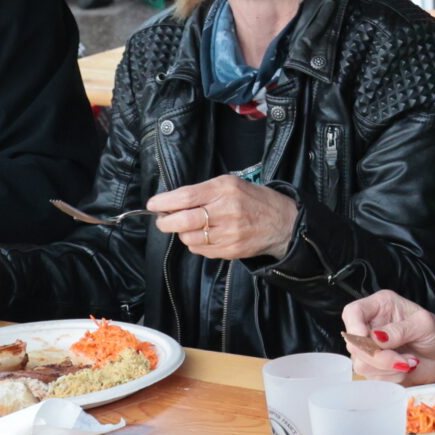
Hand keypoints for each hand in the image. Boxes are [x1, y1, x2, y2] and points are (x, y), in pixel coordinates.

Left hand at [149, 175, 297, 259]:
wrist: (282, 222)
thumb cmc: (253, 200)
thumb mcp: (230, 184)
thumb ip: (202, 191)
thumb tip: (171, 203)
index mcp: (224, 189)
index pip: (185, 196)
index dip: (164, 202)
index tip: (153, 204)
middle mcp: (226, 211)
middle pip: (183, 220)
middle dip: (166, 222)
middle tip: (162, 220)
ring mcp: (229, 233)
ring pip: (189, 238)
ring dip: (183, 233)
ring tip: (191, 227)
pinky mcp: (231, 250)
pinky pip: (201, 250)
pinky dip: (196, 243)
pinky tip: (206, 235)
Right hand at [340, 289, 434, 383]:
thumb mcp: (425, 325)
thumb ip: (401, 330)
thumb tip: (376, 337)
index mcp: (379, 306)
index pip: (353, 312)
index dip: (355, 327)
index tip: (369, 340)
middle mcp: (370, 326)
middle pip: (354, 344)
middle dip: (379, 357)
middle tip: (403, 361)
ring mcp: (370, 349)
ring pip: (361, 364)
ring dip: (387, 368)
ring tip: (409, 362)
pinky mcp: (374, 368)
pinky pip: (372, 378)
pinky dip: (390, 378)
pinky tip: (405, 370)